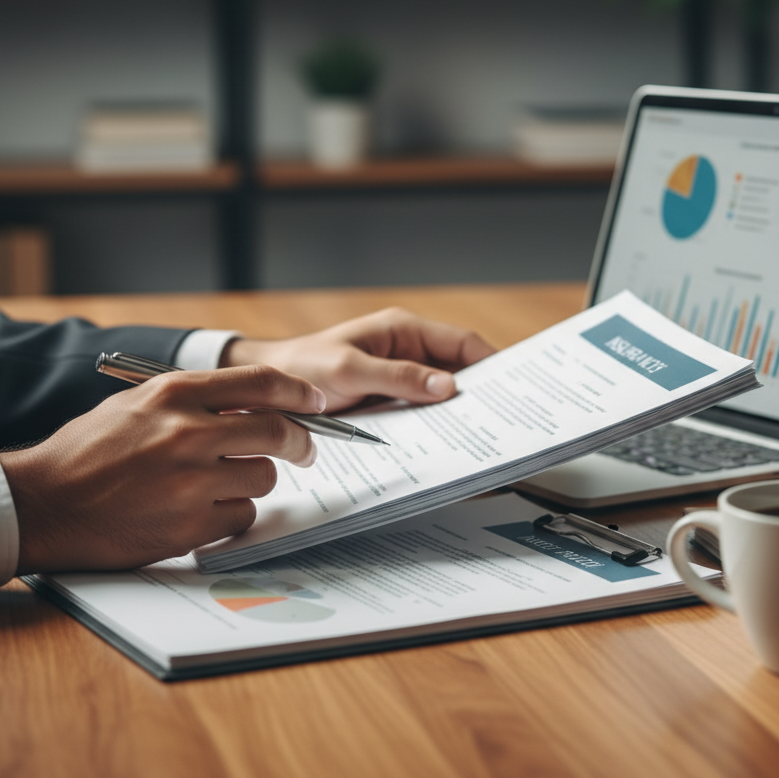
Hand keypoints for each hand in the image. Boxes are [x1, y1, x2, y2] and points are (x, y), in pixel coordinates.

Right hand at [1, 365, 324, 573]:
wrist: (40, 503)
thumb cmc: (88, 452)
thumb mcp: (138, 404)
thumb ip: (196, 400)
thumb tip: (259, 404)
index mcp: (175, 393)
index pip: (262, 382)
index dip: (300, 392)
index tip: (316, 403)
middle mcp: (188, 432)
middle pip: (279, 431)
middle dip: (300, 442)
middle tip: (304, 450)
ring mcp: (191, 481)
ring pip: (263, 478)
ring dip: (252, 482)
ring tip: (215, 484)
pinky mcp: (189, 524)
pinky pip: (241, 517)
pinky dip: (229, 516)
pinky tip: (198, 511)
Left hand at [221, 307, 495, 411]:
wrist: (266, 392)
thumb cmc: (302, 370)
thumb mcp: (349, 371)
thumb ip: (397, 376)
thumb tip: (448, 386)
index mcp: (403, 330)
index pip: (462, 343)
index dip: (491, 364)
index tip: (512, 388)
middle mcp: (406, 351)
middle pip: (458, 371)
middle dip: (480, 394)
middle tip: (503, 420)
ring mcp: (399, 378)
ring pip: (441, 395)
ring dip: (457, 414)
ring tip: (482, 438)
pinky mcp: (389, 402)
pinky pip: (421, 413)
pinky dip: (435, 426)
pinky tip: (446, 446)